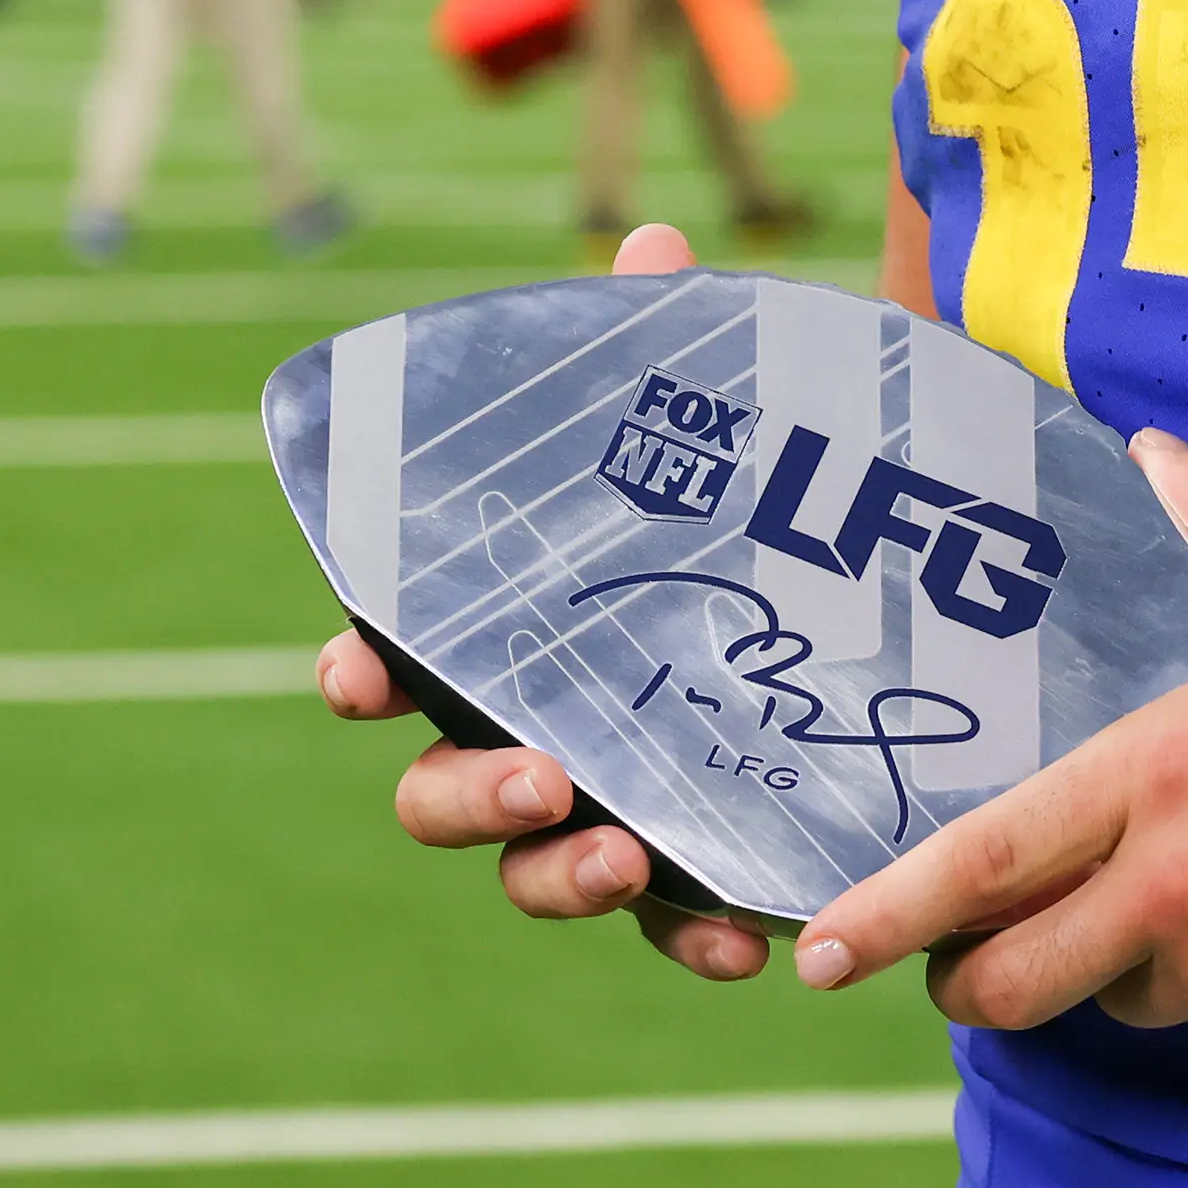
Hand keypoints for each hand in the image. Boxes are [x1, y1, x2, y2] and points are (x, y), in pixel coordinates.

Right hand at [313, 221, 772, 982]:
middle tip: (540, 774)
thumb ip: (660, 346)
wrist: (829, 596)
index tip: (360, 677)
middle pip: (435, 792)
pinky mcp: (674, 862)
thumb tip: (650, 248)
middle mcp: (514, 729)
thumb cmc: (717, 503)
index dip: (357, 671)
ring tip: (623, 859)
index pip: (386, 653)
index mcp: (486, 629)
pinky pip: (656, 922)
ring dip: (561, 878)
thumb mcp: (696, 422)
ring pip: (528, 873)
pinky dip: (684, 934)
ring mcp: (588, 809)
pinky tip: (738, 939)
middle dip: (467, 794)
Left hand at [788, 427, 1187, 1065]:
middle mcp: (1178, 893)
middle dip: (970, 981)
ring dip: (1123, 970)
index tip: (818, 948)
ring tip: (1185, 898)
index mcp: (1157, 782)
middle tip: (967, 961)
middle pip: (1013, 983)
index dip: (886, 914)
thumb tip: (1161, 448)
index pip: (983, 865)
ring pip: (1123, 1000)